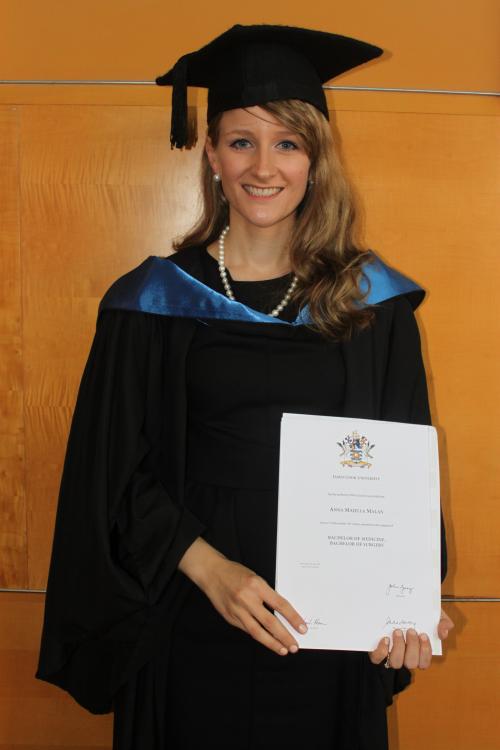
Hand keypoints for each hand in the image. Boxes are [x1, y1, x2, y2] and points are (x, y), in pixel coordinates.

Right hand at [178, 537, 306, 655]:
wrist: (211, 572)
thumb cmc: (235, 573)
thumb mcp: (255, 578)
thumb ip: (266, 594)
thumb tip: (282, 613)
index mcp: (256, 585)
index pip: (280, 605)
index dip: (293, 618)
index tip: (302, 628)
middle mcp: (247, 598)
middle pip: (270, 622)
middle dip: (284, 636)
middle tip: (294, 646)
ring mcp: (237, 610)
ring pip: (257, 631)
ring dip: (271, 643)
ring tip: (283, 650)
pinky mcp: (229, 617)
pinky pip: (246, 629)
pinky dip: (258, 636)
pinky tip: (266, 641)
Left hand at [369, 608, 454, 668]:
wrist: (394, 601)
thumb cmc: (416, 612)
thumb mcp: (432, 613)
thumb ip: (442, 621)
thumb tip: (444, 633)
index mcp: (418, 651)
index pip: (424, 662)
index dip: (425, 652)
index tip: (423, 635)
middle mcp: (405, 655)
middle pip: (411, 663)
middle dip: (412, 648)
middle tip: (411, 631)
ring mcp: (390, 654)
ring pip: (396, 663)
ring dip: (399, 648)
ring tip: (398, 632)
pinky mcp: (377, 650)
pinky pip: (378, 658)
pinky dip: (381, 651)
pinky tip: (385, 639)